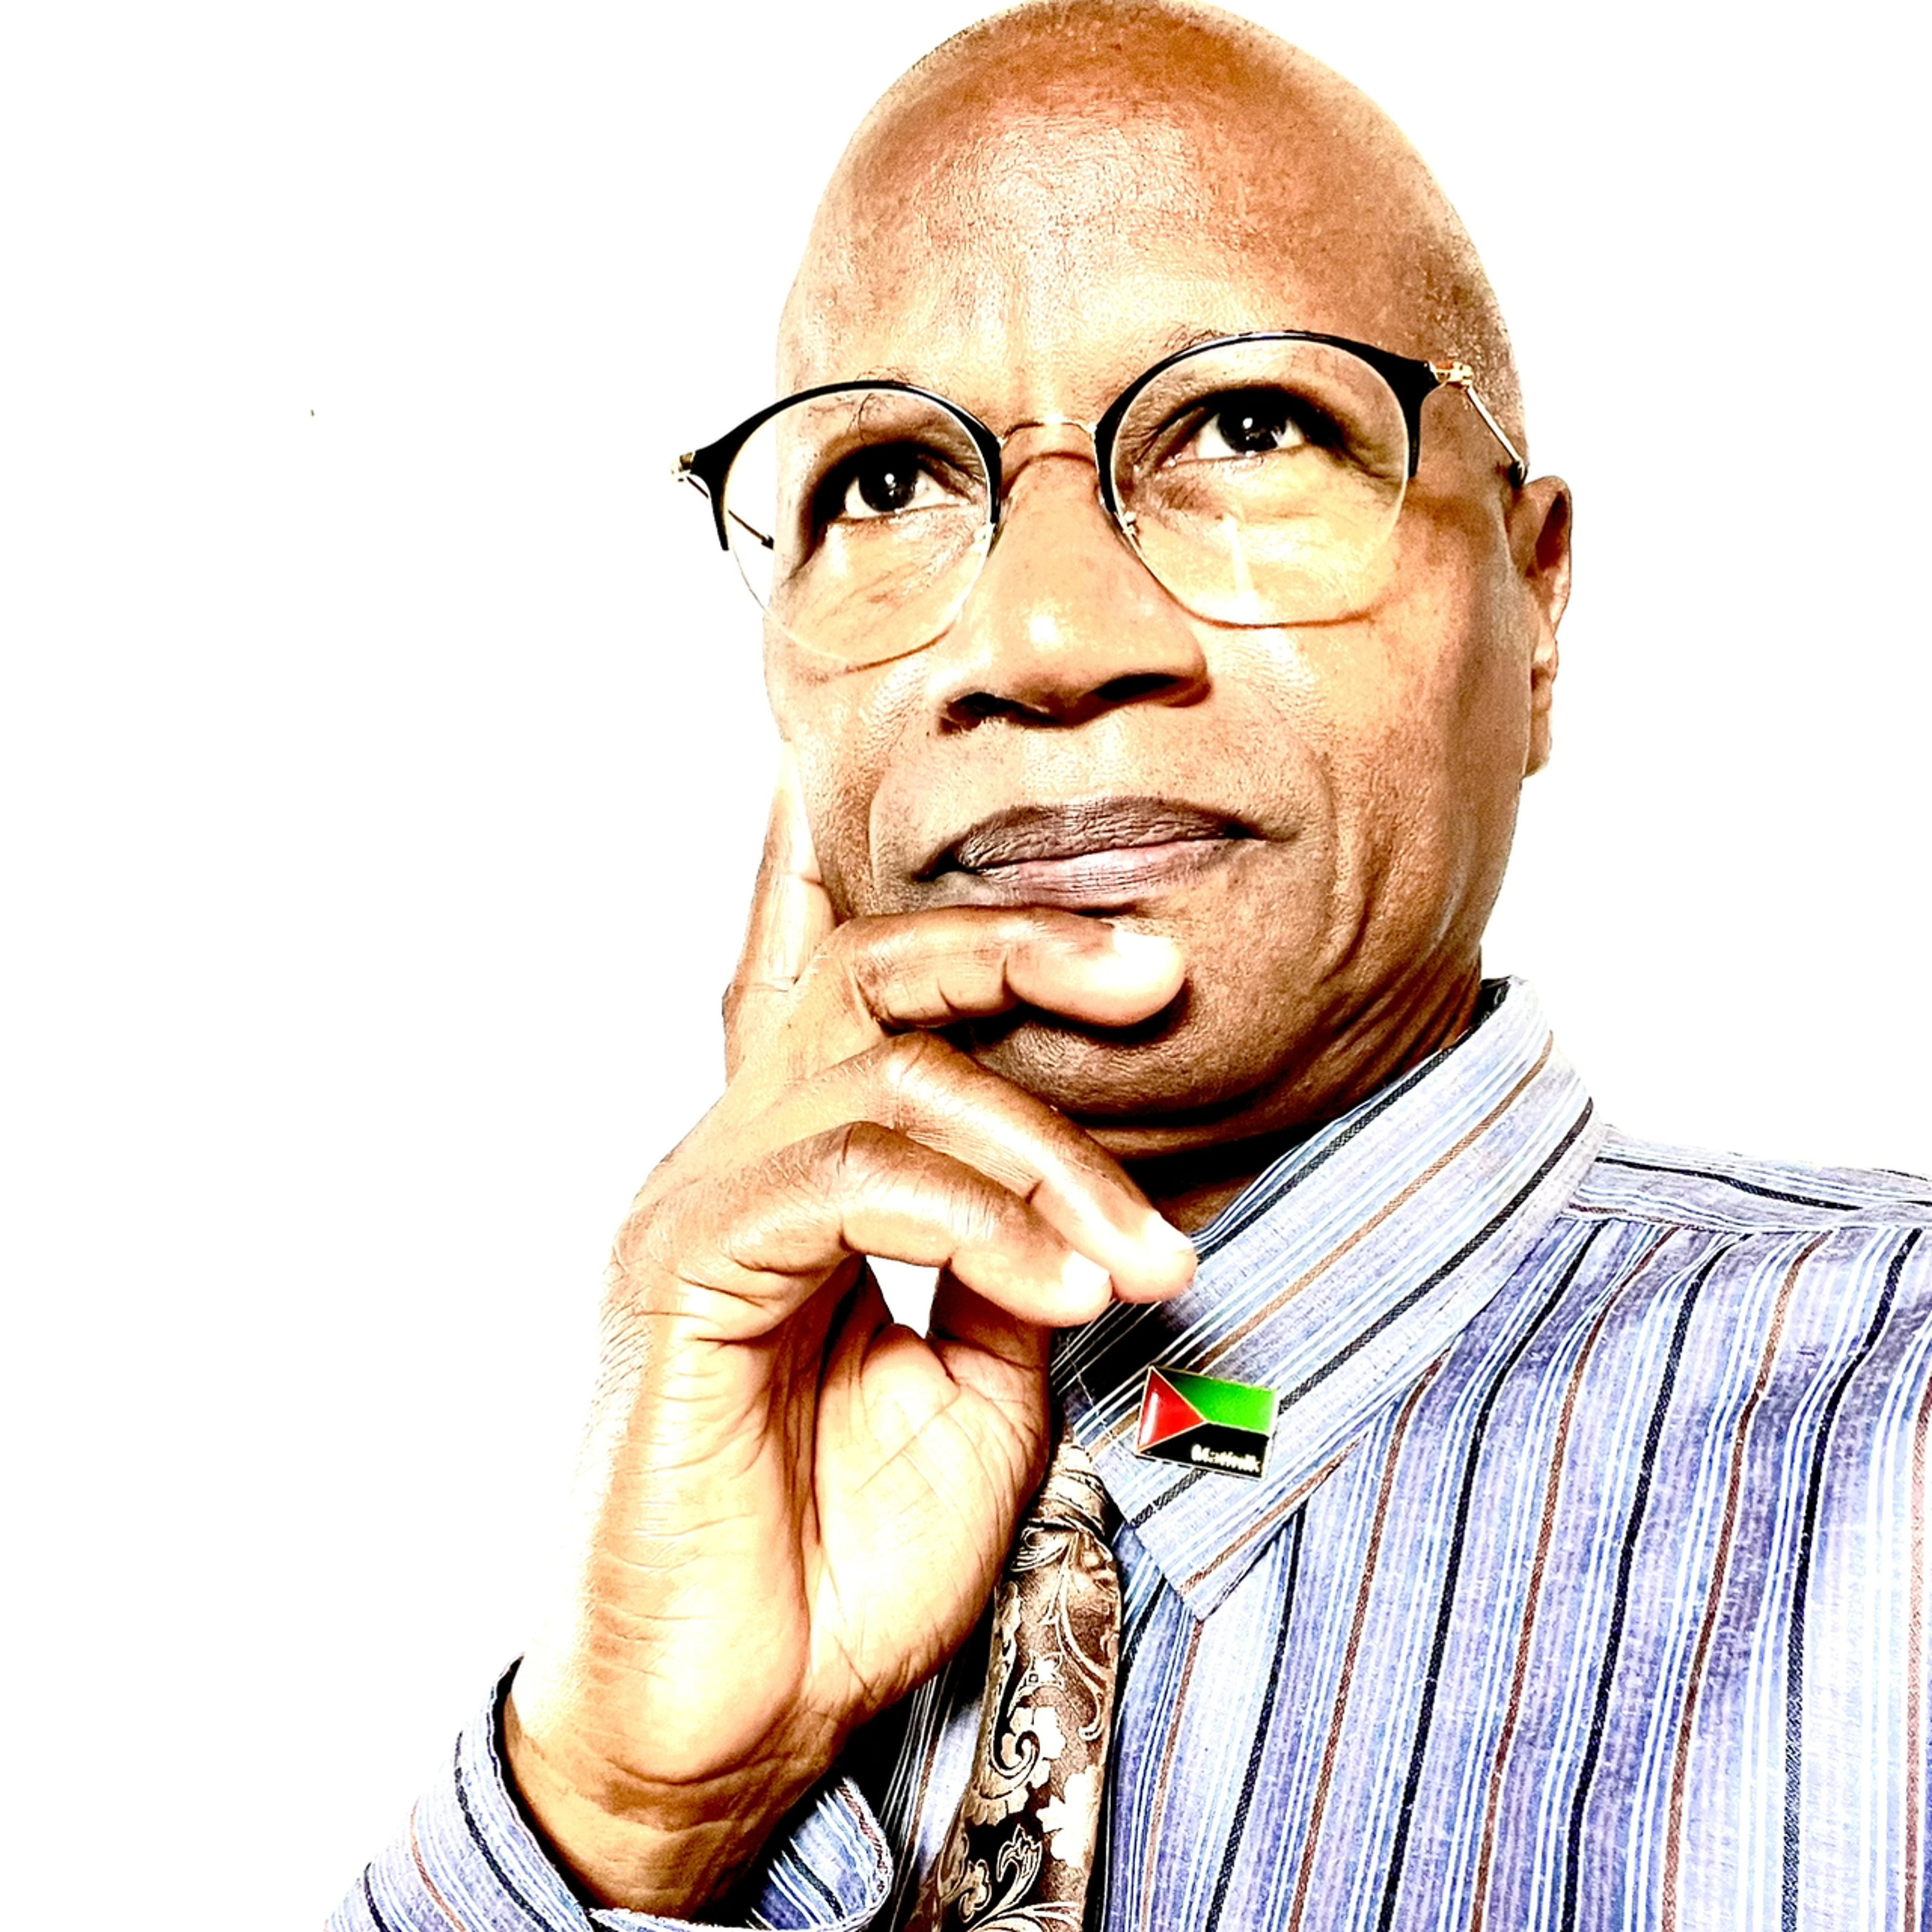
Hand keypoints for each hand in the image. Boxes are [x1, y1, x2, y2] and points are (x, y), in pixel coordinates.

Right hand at [504, 752, 1193, 1912]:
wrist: (718, 1733)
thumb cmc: (836, 1568)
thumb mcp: (972, 1394)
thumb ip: (1005, 1271)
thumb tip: (1081, 1192)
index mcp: (798, 1181)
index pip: (870, 1008)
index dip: (973, 935)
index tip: (1130, 943)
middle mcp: (737, 1162)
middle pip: (870, 979)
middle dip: (1017, 954)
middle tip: (1155, 977)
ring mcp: (699, 1207)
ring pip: (881, 1079)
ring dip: (1044, 1152)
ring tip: (1146, 1258)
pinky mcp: (686, 1271)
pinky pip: (848, 1184)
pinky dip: (979, 1222)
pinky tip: (1067, 1286)